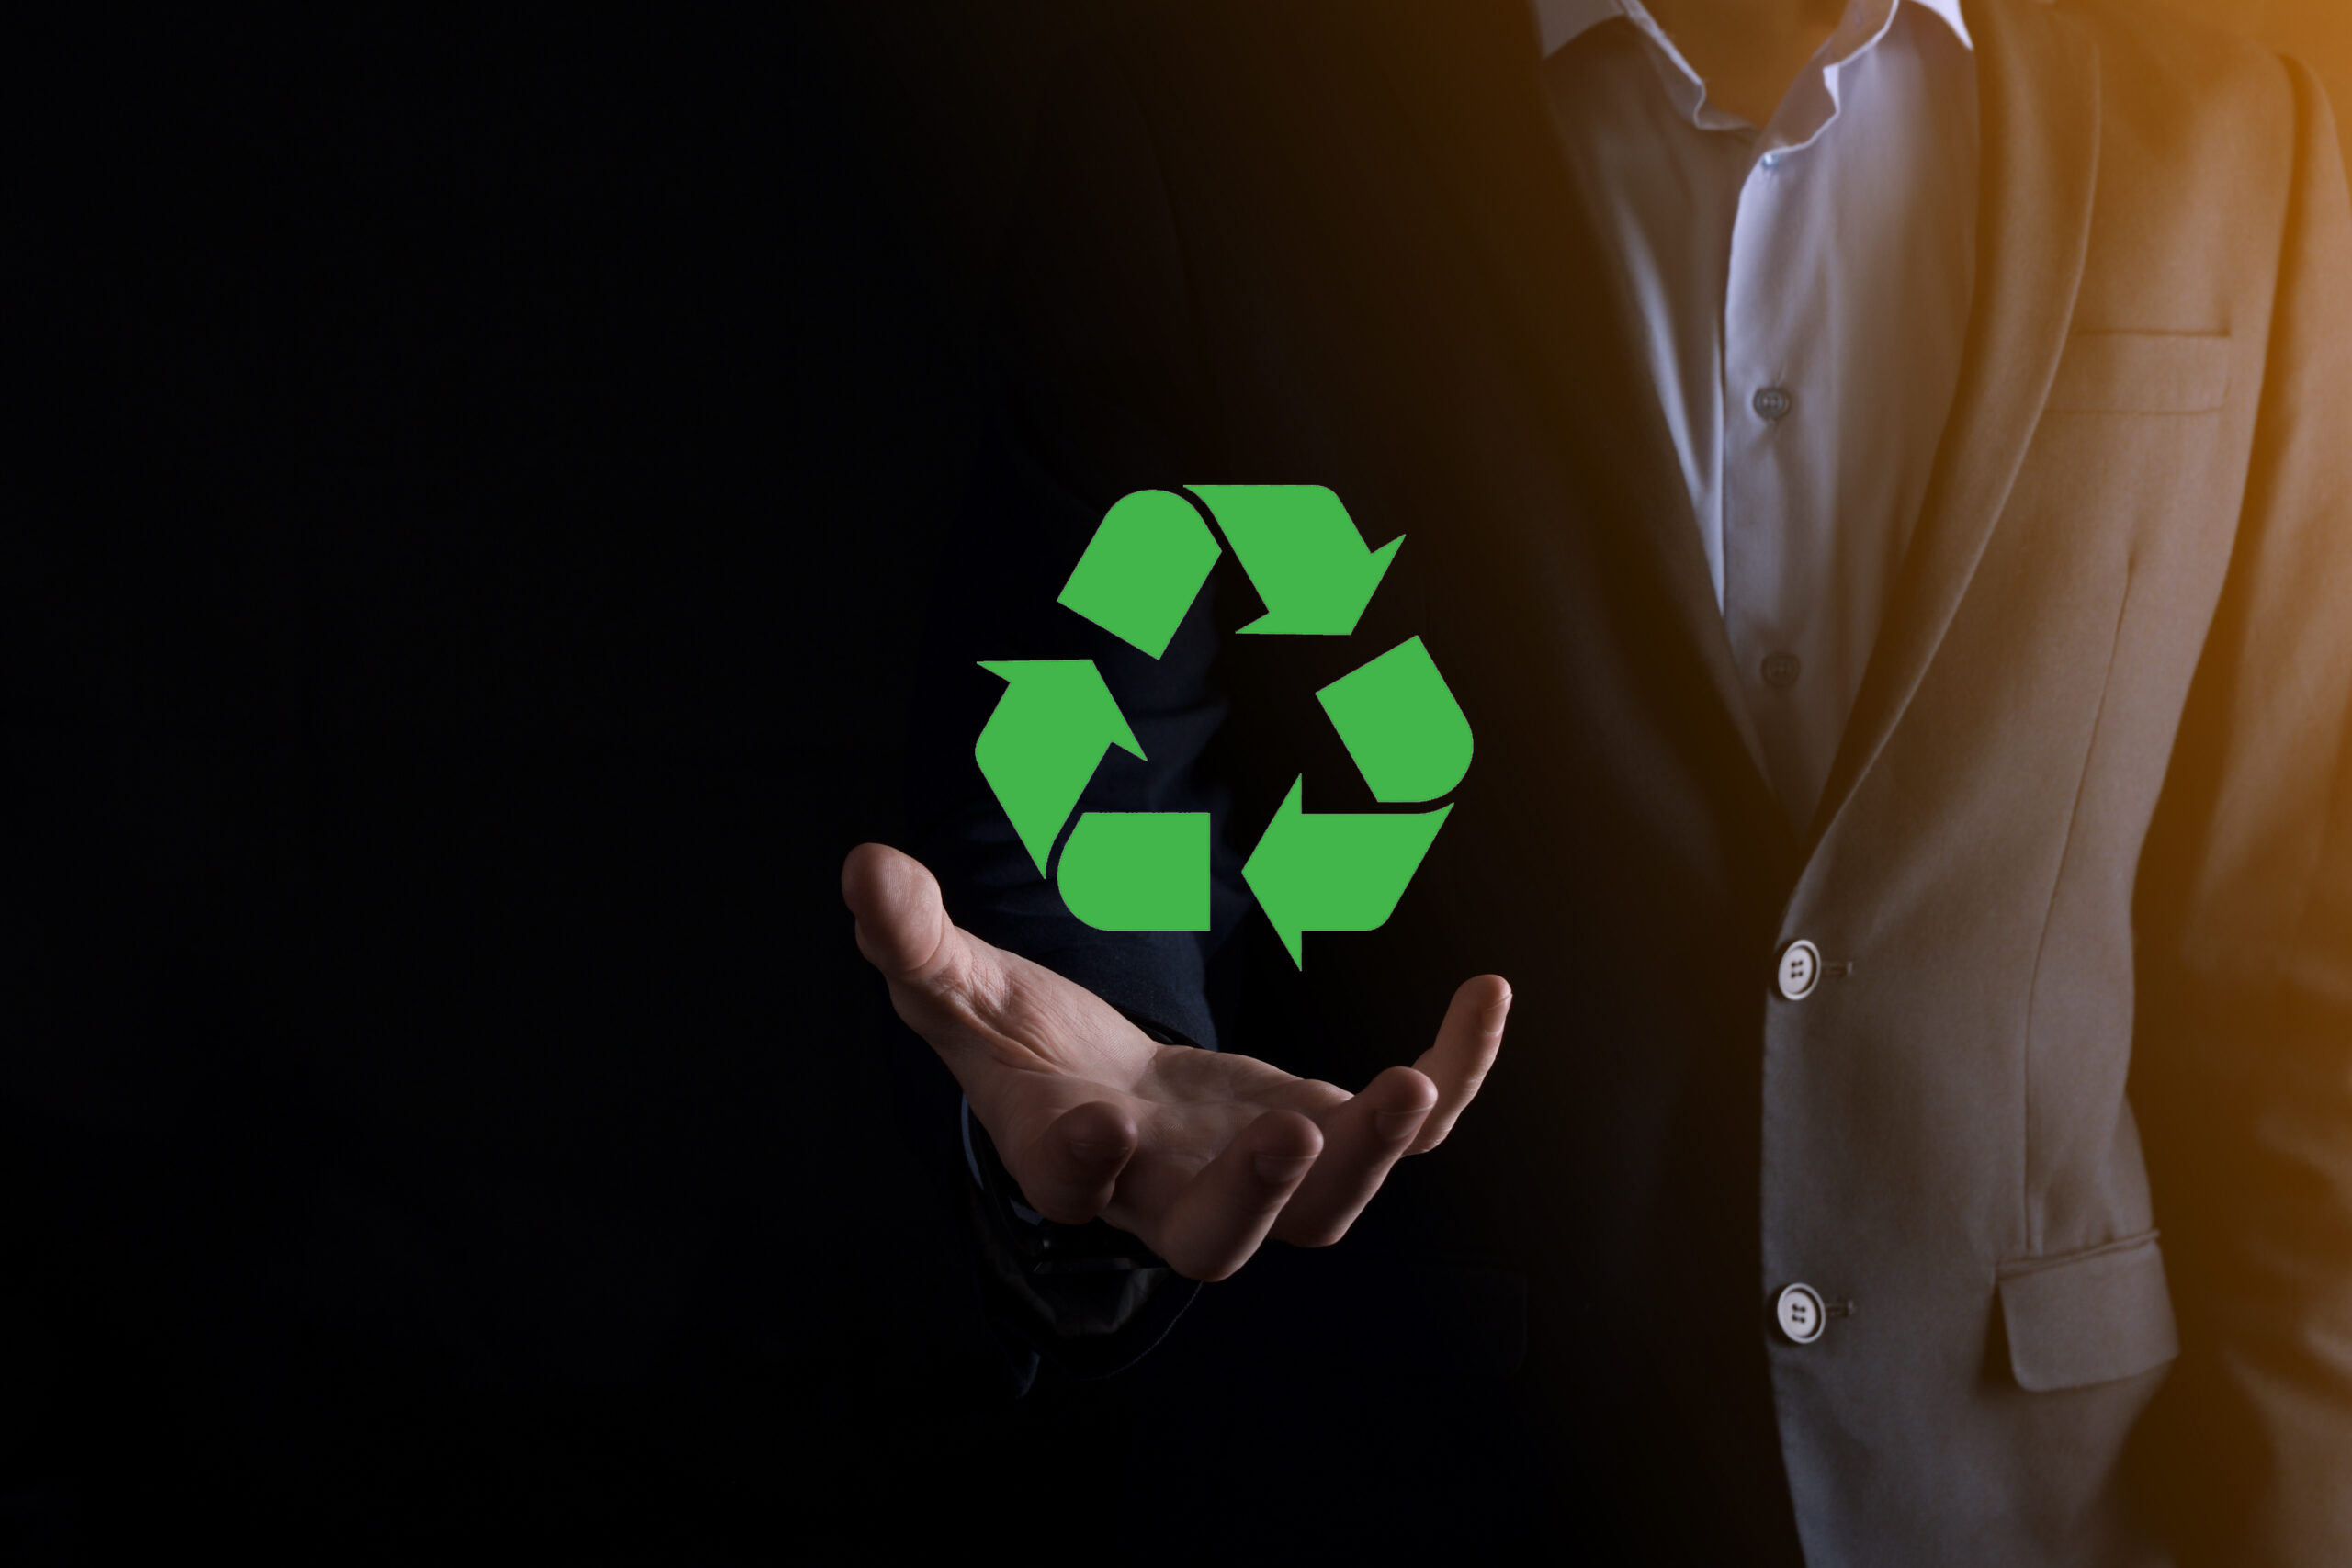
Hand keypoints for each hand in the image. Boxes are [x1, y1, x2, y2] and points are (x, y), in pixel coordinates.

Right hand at [842, 842, 1509, 1281]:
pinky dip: (1453, 1077)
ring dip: (1373, 1154)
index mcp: (1068, 1160)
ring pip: (1323, 1210)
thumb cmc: (1020, 1047)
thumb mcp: (957, 986)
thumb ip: (915, 941)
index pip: (1074, 1187)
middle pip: (1216, 1239)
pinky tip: (1487, 997)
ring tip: (1411, 1079)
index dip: (1086, 1163)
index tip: (1101, 1120)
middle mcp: (1166, 1192)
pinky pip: (1404, 1133)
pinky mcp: (1322, 1130)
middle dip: (1258, 1193)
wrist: (1096, 1097)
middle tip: (1295, 1127)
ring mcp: (1254, 1173)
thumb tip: (865, 867)